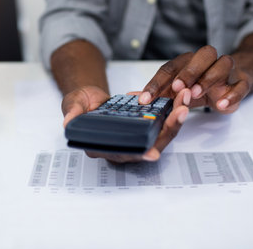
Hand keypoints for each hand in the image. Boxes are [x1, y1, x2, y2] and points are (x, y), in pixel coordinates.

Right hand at [62, 87, 189, 163]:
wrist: (89, 97)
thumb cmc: (81, 104)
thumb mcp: (73, 104)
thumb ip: (72, 113)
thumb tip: (68, 123)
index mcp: (103, 146)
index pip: (123, 154)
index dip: (137, 154)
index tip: (152, 153)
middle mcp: (123, 146)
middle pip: (151, 144)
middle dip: (168, 129)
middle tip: (180, 112)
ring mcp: (136, 136)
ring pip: (161, 134)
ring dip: (175, 119)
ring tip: (184, 101)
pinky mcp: (145, 126)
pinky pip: (162, 123)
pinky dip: (172, 112)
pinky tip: (180, 98)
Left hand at [139, 45, 250, 113]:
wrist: (230, 83)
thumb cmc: (198, 86)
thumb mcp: (175, 91)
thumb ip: (156, 93)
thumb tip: (130, 96)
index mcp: (187, 61)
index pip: (169, 68)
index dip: (156, 83)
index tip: (144, 99)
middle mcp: (207, 61)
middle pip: (201, 56)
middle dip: (188, 71)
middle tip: (177, 88)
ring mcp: (226, 70)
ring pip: (223, 65)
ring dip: (208, 79)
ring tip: (196, 93)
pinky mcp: (241, 82)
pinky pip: (241, 85)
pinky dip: (232, 94)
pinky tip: (221, 105)